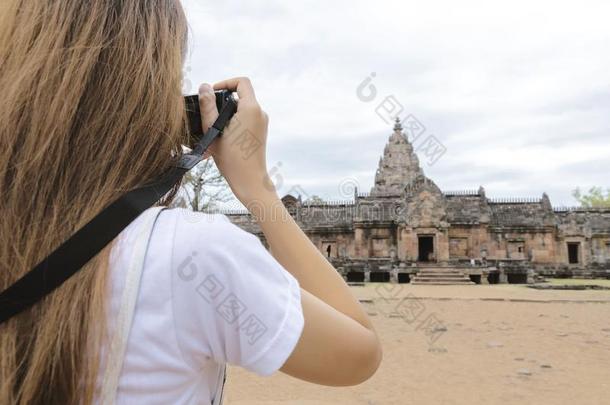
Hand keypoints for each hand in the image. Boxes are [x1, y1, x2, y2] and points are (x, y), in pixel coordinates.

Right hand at [198, 78, 274, 205]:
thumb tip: (205, 87)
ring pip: (241, 110)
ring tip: (214, 131)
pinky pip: (245, 120)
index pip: (242, 82)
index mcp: (252, 109)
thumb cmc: (232, 158)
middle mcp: (260, 113)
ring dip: (226, 115)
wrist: (249, 181)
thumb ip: (208, 106)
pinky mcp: (260, 132)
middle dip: (222, 102)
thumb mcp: (213, 130)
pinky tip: (221, 139)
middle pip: (240, 96)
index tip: (212, 94)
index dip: (225, 83)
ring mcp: (262, 123)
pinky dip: (232, 124)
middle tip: (208, 116)